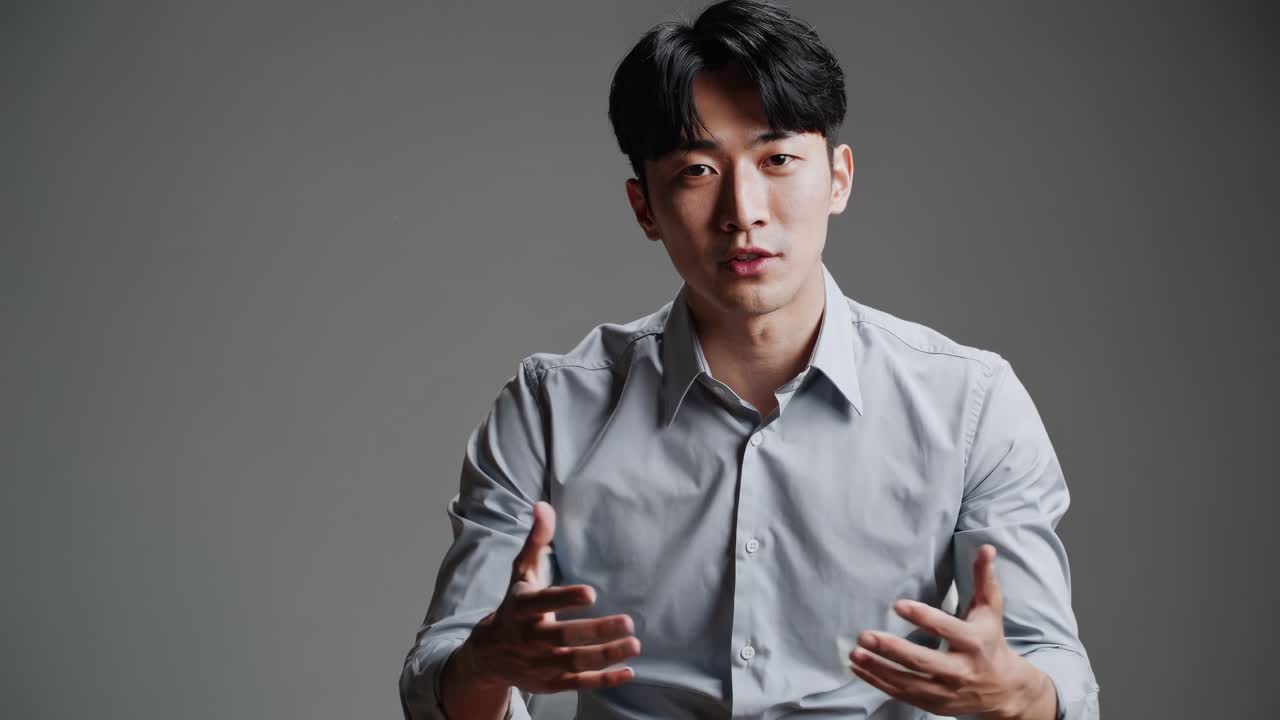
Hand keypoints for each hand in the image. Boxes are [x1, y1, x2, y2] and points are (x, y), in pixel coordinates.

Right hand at [456, 501, 641, 693]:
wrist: (489, 654)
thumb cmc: (515, 605)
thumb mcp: (521, 572)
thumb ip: (535, 540)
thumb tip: (542, 505)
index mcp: (522, 607)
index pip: (543, 603)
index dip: (565, 599)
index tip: (591, 593)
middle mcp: (530, 638)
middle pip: (563, 637)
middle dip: (596, 632)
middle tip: (628, 622)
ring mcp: (540, 663)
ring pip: (574, 663)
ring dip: (605, 656)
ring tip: (634, 644)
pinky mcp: (549, 683)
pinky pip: (578, 684)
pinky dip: (603, 680)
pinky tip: (628, 670)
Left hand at [847, 544, 1055, 719]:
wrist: (1004, 690)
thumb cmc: (991, 641)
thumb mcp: (990, 610)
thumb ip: (984, 579)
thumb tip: (986, 547)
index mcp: (974, 642)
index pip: (947, 629)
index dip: (923, 618)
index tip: (898, 605)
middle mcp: (961, 670)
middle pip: (924, 661)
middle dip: (893, 649)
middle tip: (865, 635)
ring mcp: (946, 691)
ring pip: (909, 682)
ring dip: (879, 668)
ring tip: (855, 652)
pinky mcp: (933, 704)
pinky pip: (902, 694)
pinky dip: (878, 682)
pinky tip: (858, 667)